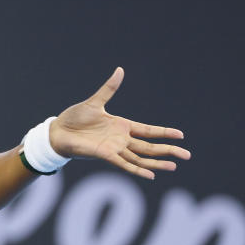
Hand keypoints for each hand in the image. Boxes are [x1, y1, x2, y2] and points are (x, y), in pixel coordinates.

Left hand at [49, 67, 189, 179]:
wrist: (58, 131)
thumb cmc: (74, 117)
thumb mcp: (95, 101)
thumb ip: (109, 88)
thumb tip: (120, 70)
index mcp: (121, 126)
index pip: (148, 130)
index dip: (164, 133)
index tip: (181, 135)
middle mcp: (121, 139)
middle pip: (149, 146)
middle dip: (168, 150)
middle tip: (187, 155)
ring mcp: (114, 149)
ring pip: (141, 157)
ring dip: (157, 162)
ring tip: (174, 166)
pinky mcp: (105, 155)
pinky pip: (124, 164)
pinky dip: (138, 170)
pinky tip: (151, 175)